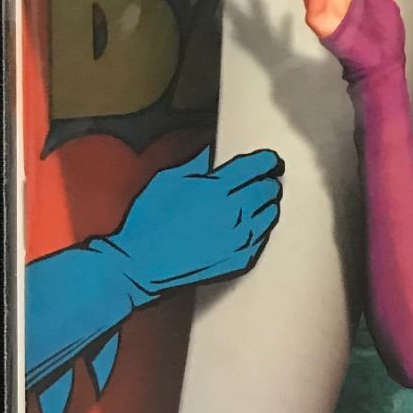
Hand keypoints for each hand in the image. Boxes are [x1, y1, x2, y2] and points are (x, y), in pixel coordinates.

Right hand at [107, 146, 282, 297]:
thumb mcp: (168, 178)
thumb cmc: (149, 220)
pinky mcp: (240, 260)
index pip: (257, 167)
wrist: (142, 263)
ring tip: (261, 201)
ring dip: (267, 205)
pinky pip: (262, 239)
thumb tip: (212, 149)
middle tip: (267, 180)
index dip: (268, 161)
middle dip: (269, 181)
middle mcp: (235, 212)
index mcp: (218, 187)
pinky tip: (252, 224)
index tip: (270, 161)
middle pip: (268, 190)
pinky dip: (260, 228)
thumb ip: (197, 162)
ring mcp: (240, 239)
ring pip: (269, 215)